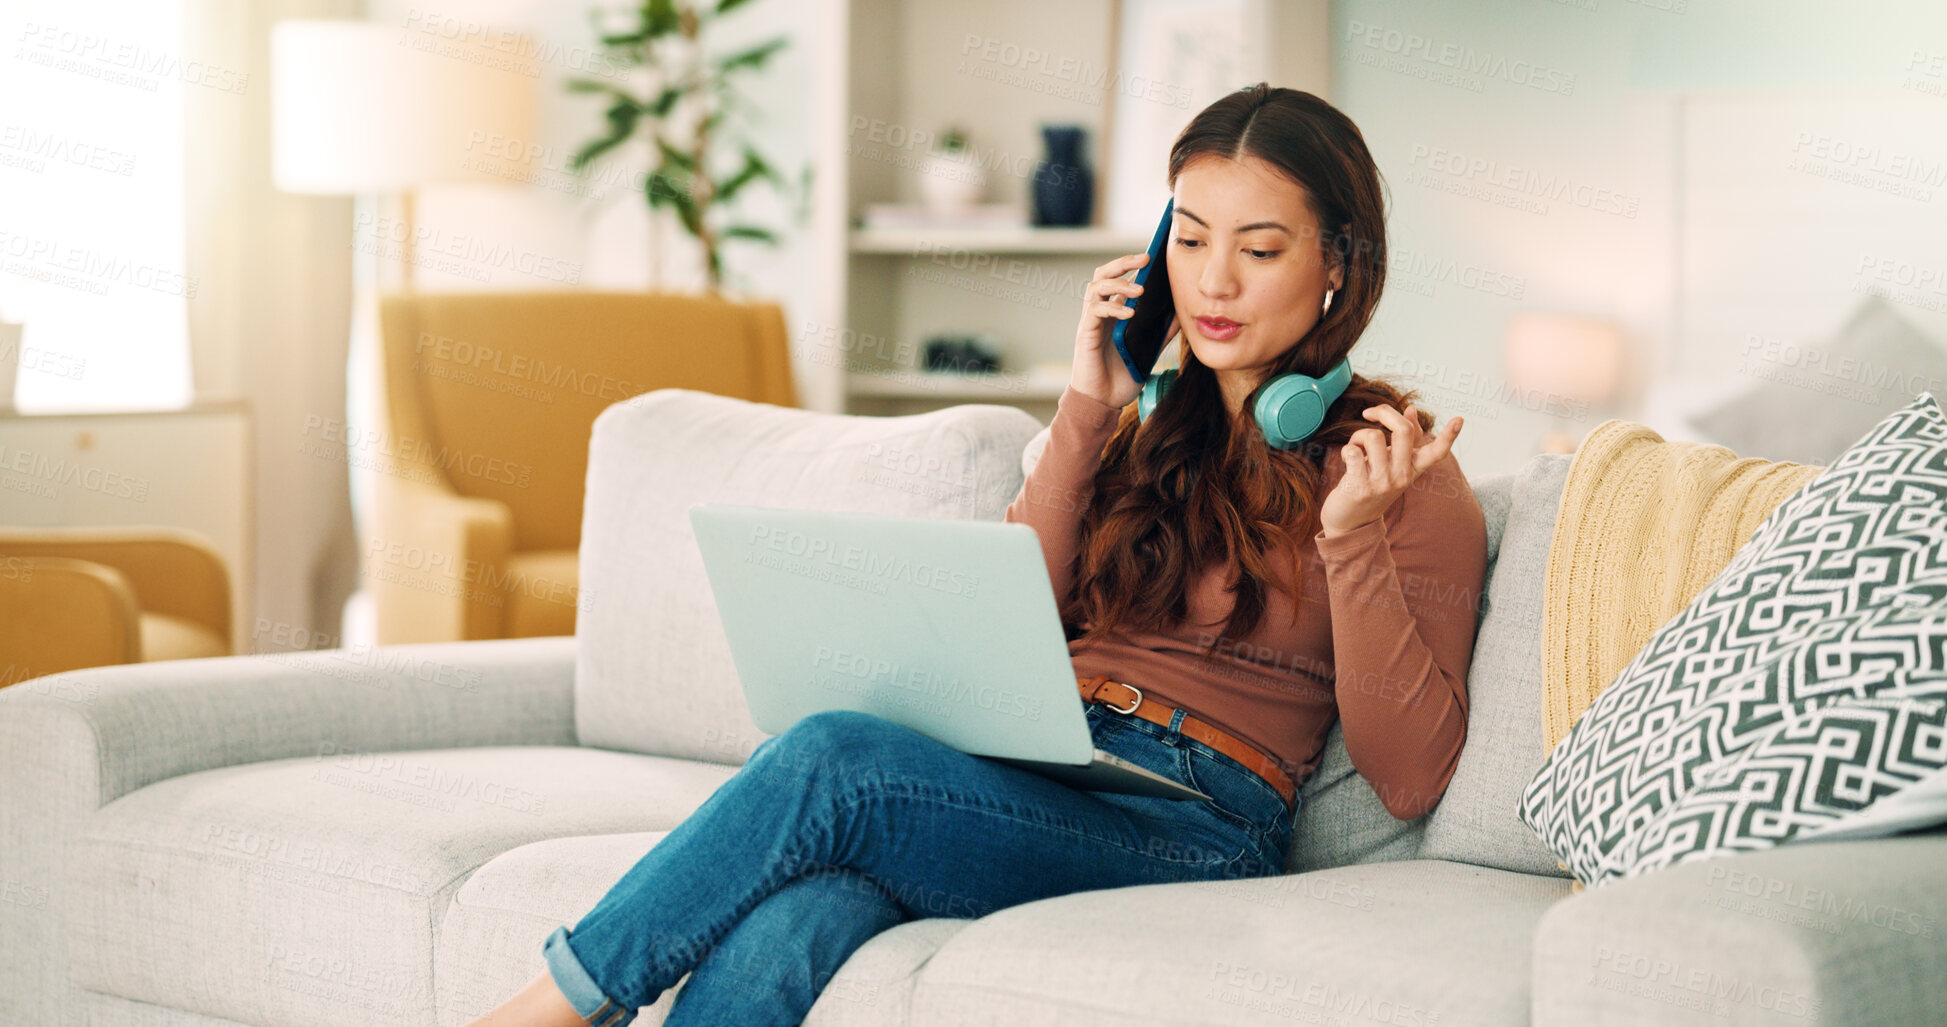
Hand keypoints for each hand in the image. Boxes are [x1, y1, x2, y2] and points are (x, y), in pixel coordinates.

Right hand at [1069, 252, 1179, 409]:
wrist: (1102, 403)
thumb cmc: (1120, 379)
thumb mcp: (1147, 352)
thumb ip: (1159, 334)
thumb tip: (1180, 317)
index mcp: (1112, 314)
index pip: (1117, 279)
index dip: (1131, 266)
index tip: (1152, 258)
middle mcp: (1098, 313)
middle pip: (1103, 274)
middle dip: (1123, 263)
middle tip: (1146, 259)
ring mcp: (1090, 322)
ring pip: (1096, 287)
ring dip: (1119, 283)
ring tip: (1140, 289)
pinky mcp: (1085, 334)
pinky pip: (1095, 311)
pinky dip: (1112, 307)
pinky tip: (1130, 313)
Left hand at [1318, 404, 1461, 536]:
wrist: (1351, 522)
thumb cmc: (1372, 485)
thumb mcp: (1393, 464)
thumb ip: (1403, 439)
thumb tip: (1411, 409)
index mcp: (1413, 469)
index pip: (1436, 452)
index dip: (1449, 436)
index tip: (1460, 418)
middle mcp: (1402, 476)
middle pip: (1403, 430)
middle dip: (1384, 411)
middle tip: (1369, 413)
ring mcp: (1382, 482)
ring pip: (1373, 436)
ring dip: (1358, 435)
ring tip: (1356, 447)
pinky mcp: (1360, 486)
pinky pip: (1353, 451)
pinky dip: (1347, 449)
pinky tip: (1348, 459)